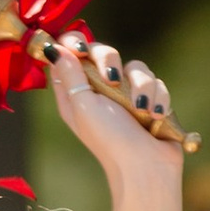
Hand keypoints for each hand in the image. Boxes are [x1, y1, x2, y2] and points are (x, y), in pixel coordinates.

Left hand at [50, 41, 185, 210]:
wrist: (146, 167)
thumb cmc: (110, 140)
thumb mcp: (82, 105)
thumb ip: (70, 73)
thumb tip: (52, 47)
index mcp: (75, 93)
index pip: (70, 55)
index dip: (73, 43)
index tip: (79, 47)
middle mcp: (99, 90)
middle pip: (103, 51)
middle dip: (110, 60)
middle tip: (112, 79)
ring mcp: (125, 95)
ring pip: (135, 66)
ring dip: (141, 87)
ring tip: (142, 112)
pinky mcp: (149, 100)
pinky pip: (155, 82)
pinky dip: (157, 98)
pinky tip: (155, 117)